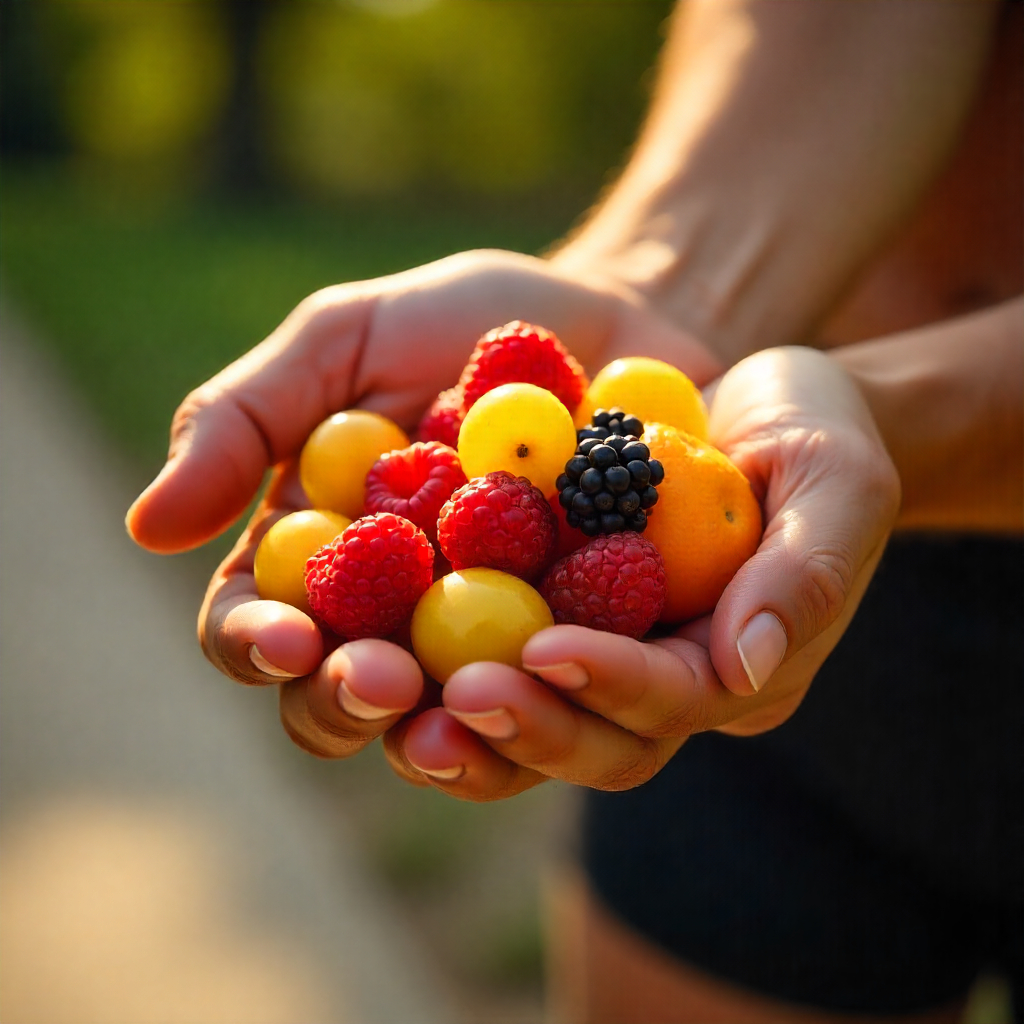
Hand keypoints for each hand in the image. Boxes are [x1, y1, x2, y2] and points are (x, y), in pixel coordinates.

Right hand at [126, 249, 719, 761]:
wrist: (617, 321)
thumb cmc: (467, 325)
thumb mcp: (347, 341)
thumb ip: (245, 420)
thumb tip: (146, 527)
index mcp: (324, 560)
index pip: (259, 629)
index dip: (256, 645)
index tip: (287, 636)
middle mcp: (401, 621)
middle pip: (349, 702)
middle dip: (351, 703)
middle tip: (381, 678)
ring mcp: (499, 646)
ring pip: (461, 734)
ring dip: (457, 738)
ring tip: (469, 702)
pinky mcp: (597, 649)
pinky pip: (578, 707)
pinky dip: (568, 706)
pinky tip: (569, 677)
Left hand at [380, 347, 900, 799]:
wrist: (746, 400)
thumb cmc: (810, 431)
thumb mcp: (834, 478)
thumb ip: (807, 569)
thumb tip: (747, 664)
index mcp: (726, 666)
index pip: (669, 702)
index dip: (613, 686)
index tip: (550, 651)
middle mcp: (647, 679)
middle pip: (584, 740)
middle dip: (522, 727)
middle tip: (455, 703)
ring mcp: (583, 647)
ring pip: (513, 715)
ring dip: (446, 717)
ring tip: (377, 687)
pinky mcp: (526, 605)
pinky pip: (465, 642)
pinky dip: (412, 643)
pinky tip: (356, 627)